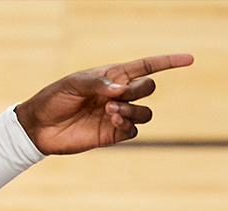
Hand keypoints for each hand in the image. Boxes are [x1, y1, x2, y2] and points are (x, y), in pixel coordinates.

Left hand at [15, 54, 193, 154]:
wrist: (38, 126)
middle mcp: (119, 95)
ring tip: (111, 110)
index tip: (189, 59)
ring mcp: (116, 115)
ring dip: (133, 110)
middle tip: (116, 96)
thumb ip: (98, 83)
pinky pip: (132, 131)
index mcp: (113, 76)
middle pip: (148, 89)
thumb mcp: (73, 84)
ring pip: (145, 112)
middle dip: (140, 90)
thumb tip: (121, 89)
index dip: (168, 62)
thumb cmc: (55, 99)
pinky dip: (128, 125)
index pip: (146, 67)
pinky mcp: (110, 135)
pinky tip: (112, 120)